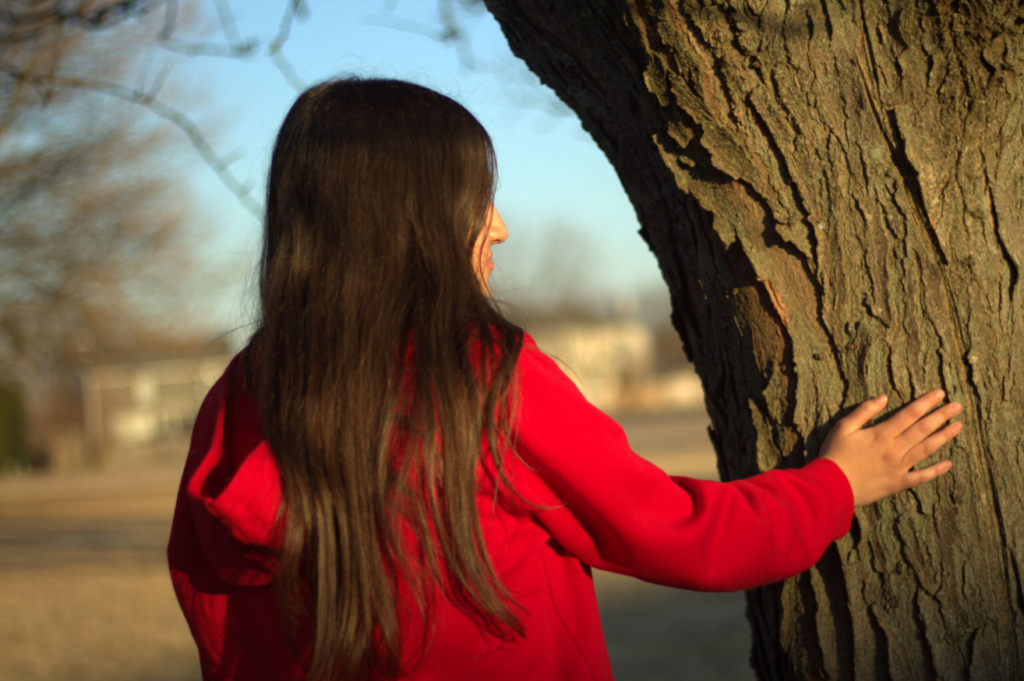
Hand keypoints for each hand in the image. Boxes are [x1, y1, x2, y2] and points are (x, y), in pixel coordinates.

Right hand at [820, 390, 962, 506]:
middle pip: (923, 429)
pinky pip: (921, 477)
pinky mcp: (898, 483)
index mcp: (881, 434)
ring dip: (944, 437)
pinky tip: (948, 463)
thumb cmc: (834, 455)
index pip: (909, 414)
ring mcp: (899, 467)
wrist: (832, 486)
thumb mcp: (843, 427)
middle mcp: (895, 449)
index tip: (941, 393)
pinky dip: (936, 471)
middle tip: (957, 406)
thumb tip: (883, 398)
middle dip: (941, 416)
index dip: (926, 402)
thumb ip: (863, 411)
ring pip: (926, 449)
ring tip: (958, 426)